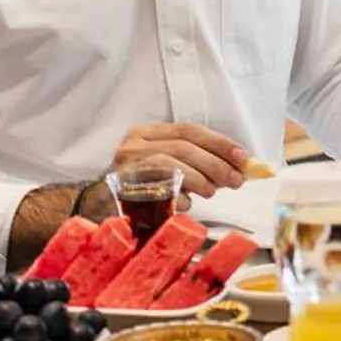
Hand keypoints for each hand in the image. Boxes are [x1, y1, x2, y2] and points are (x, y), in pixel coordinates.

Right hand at [110, 122, 248, 197]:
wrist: (97, 210)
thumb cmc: (140, 189)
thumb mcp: (165, 165)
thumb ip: (196, 161)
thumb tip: (237, 167)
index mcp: (145, 133)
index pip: (188, 130)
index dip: (219, 142)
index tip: (243, 157)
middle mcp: (132, 145)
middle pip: (183, 146)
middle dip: (215, 162)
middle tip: (236, 180)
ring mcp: (125, 166)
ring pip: (171, 163)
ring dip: (199, 178)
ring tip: (212, 192)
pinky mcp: (121, 188)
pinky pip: (156, 189)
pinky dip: (178, 196)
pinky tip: (186, 204)